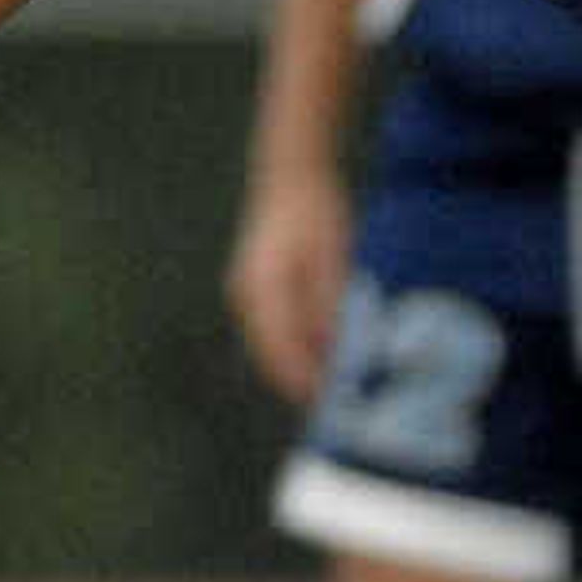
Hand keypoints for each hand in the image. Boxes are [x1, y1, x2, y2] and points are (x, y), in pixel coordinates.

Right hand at [226, 170, 352, 404]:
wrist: (293, 177)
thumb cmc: (319, 213)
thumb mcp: (332, 257)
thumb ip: (328, 303)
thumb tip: (331, 348)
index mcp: (263, 289)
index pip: (279, 351)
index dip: (302, 380)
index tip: (327, 402)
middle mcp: (247, 296)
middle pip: (272, 355)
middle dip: (301, 380)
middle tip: (335, 404)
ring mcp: (247, 294)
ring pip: (272, 346)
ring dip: (298, 366)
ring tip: (333, 387)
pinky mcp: (255, 292)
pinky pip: (274, 331)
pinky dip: (296, 347)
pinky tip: (324, 355)